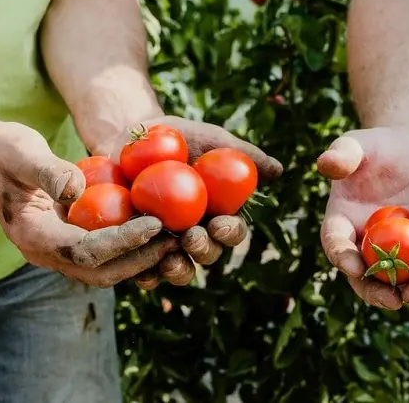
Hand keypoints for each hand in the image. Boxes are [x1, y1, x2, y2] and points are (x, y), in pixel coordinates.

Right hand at [0, 122, 177, 287]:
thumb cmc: (4, 151)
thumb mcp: (22, 153)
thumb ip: (48, 172)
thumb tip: (77, 189)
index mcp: (33, 237)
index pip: (85, 250)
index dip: (123, 241)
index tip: (156, 224)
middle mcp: (47, 253)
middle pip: (100, 272)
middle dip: (140, 260)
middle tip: (175, 240)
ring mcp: (59, 251)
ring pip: (106, 269)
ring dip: (141, 259)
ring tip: (176, 239)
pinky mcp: (72, 241)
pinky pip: (107, 255)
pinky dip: (133, 248)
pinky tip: (161, 231)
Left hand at [99, 115, 283, 288]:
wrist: (131, 137)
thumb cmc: (180, 138)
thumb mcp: (212, 140)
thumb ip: (243, 155)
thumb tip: (277, 170)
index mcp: (219, 215)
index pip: (232, 231)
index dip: (230, 232)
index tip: (220, 223)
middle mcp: (196, 234)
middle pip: (207, 253)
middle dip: (203, 250)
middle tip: (191, 238)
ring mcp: (166, 244)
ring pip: (178, 268)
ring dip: (178, 269)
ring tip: (169, 260)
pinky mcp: (136, 247)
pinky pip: (141, 267)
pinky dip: (143, 273)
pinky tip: (139, 271)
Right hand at [317, 127, 408, 309]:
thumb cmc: (376, 147)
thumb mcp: (357, 144)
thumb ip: (342, 153)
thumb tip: (326, 163)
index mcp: (340, 224)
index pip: (335, 244)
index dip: (342, 256)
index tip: (353, 266)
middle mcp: (363, 245)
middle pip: (364, 275)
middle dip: (375, 291)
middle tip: (392, 300)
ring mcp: (392, 252)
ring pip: (397, 280)